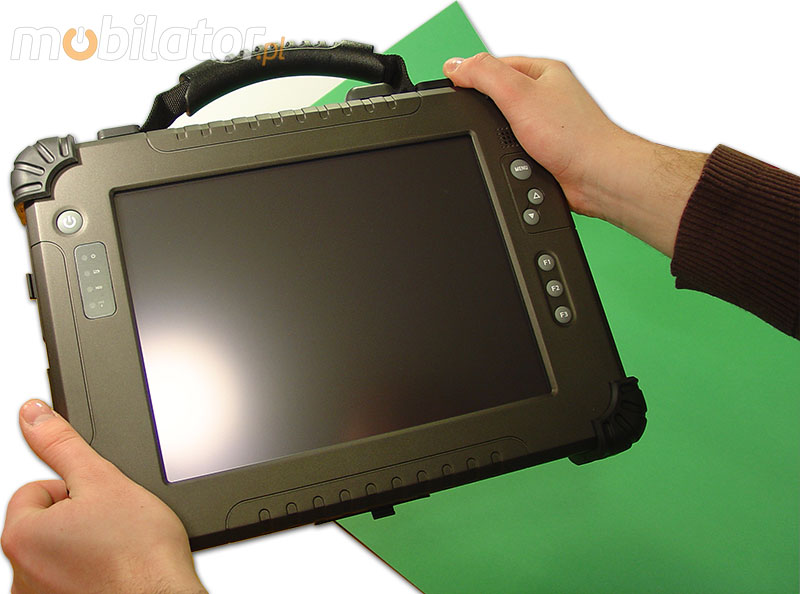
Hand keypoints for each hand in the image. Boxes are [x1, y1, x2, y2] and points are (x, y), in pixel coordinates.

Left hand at [1, 400, 206, 593]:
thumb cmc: (141, 556)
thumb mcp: (104, 481)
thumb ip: (62, 445)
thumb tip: (32, 414)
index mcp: (22, 537)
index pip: (36, 491)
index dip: (75, 490)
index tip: (102, 506)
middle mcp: (20, 576)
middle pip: (46, 524)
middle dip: (79, 520)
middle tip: (115, 529)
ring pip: (60, 554)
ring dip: (84, 548)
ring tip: (119, 553)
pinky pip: (70, 581)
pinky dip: (90, 575)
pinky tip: (115, 574)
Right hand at [443, 53, 706, 256]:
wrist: (597, 177)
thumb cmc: (575, 136)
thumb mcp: (519, 94)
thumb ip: (484, 75)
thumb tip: (455, 66)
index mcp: (544, 71)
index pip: (496, 65)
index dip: (472, 77)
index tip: (455, 89)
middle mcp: (548, 96)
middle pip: (498, 98)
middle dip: (487, 115)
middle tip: (488, 126)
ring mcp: (548, 125)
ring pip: (505, 129)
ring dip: (500, 143)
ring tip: (510, 149)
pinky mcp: (546, 151)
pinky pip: (516, 151)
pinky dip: (511, 160)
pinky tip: (517, 163)